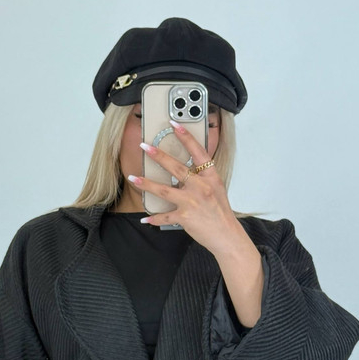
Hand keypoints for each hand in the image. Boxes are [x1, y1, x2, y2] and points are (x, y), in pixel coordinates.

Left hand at [130, 119, 242, 256]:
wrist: (226, 235)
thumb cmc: (220, 212)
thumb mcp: (216, 188)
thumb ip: (202, 178)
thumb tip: (183, 171)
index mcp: (210, 177)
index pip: (198, 152)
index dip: (186, 137)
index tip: (174, 124)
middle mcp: (201, 187)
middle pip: (176, 168)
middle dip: (158, 156)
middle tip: (145, 146)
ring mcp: (192, 202)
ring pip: (164, 190)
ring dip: (146, 184)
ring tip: (133, 177)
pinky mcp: (185, 217)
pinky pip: (165, 216)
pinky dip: (154, 218)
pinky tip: (145, 217)